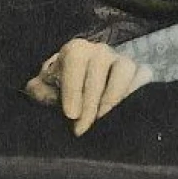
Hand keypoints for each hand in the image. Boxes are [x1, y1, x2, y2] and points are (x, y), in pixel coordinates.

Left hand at [24, 38, 150, 136]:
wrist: (83, 86)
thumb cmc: (63, 89)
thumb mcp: (46, 89)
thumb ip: (38, 89)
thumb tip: (34, 89)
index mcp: (76, 50)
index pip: (75, 60)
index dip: (73, 88)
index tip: (70, 114)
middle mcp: (100, 50)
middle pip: (99, 66)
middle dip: (90, 101)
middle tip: (81, 128)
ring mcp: (121, 59)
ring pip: (124, 67)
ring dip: (114, 95)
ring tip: (102, 118)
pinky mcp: (138, 71)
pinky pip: (143, 75)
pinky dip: (136, 91)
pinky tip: (124, 111)